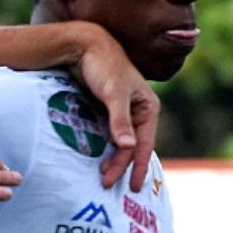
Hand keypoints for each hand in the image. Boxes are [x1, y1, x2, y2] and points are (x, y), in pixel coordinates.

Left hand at [73, 27, 159, 189]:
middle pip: (132, 146)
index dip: (138, 166)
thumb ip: (119, 121)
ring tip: (102, 176)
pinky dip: (106, 148)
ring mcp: (124, 112)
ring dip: (113, 159)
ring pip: (121, 143)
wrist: (85, 45)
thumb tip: (128, 147)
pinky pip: (110, 135)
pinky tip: (98, 159)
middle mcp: (139, 111)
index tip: (134, 186)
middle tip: (106, 184)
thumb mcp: (113, 94)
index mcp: (148, 108)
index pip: (145, 144)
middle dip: (121, 166)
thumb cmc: (103, 66)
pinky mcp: (109, 110)